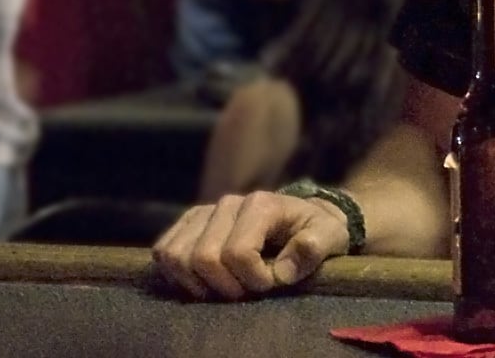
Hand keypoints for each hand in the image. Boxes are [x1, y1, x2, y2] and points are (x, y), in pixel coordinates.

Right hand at [152, 192, 349, 299]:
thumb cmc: (316, 230)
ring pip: (176, 255)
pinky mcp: (189, 224)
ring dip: (197, 283)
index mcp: (261, 204)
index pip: (237, 252)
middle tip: (245, 291)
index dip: (251, 279)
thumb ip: (314, 248)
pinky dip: (177, 274)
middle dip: (225, 285)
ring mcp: (204, 212)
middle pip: (203, 258)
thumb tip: (283, 271)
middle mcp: (228, 203)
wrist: (302, 219)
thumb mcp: (330, 237)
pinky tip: (202, 283)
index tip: (269, 284)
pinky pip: (164, 251)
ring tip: (224, 288)